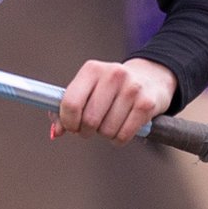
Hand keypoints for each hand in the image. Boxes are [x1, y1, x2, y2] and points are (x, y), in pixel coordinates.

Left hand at [51, 57, 177, 144]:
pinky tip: (122, 128)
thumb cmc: (111, 89)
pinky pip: (123, 135)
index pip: (71, 103)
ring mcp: (132, 89)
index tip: (72, 126)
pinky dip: (119, 139)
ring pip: (107, 131)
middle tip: (91, 128)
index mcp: (92, 70)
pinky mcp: (146, 104)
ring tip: (110, 122)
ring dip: (105, 134)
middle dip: (87, 131)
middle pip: (89, 120)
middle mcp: (113, 75)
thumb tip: (56, 132)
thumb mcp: (88, 90)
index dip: (68, 122)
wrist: (151, 78)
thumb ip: (68, 109)